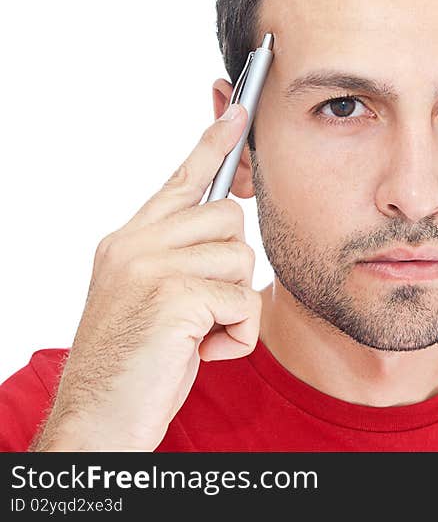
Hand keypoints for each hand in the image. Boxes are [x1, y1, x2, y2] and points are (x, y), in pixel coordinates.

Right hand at [32, 104, 260, 450]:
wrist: (100, 419)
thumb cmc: (137, 364)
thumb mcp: (154, 299)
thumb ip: (180, 258)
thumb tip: (226, 225)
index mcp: (129, 241)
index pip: (180, 181)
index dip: (213, 145)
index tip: (238, 111)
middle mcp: (134, 244)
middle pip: (228, 218)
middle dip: (231, 268)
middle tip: (202, 309)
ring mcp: (149, 267)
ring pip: (240, 258)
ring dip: (233, 306)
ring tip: (195, 333)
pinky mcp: (172, 296)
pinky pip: (245, 302)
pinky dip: (237, 336)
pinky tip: (202, 352)